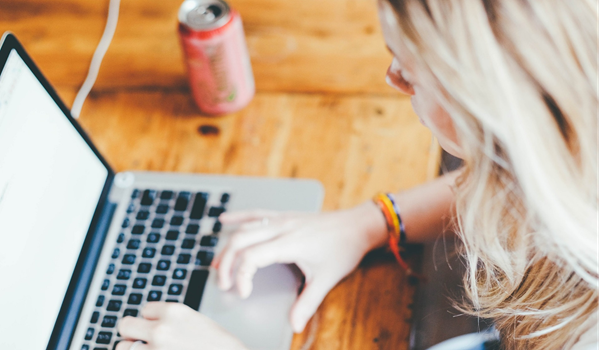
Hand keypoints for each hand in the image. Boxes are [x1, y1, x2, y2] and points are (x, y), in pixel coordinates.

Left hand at [116, 302, 246, 349]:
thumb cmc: (216, 344)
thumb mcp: (194, 321)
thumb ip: (169, 319)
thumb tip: (148, 323)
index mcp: (173, 311)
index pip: (144, 309)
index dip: (151, 319)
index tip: (160, 327)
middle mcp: (160, 330)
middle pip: (125, 325)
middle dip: (133, 333)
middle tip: (143, 340)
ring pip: (122, 348)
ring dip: (133, 349)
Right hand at [213, 202, 386, 332]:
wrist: (358, 225)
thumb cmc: (344, 249)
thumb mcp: (326, 279)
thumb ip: (307, 303)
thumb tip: (294, 324)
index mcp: (289, 243)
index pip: (251, 257)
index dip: (241, 277)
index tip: (244, 293)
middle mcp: (281, 227)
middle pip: (240, 241)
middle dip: (226, 263)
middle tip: (223, 284)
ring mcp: (282, 219)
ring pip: (245, 228)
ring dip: (228, 246)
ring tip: (217, 265)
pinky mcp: (285, 216)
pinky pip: (256, 213)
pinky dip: (239, 217)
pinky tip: (224, 221)